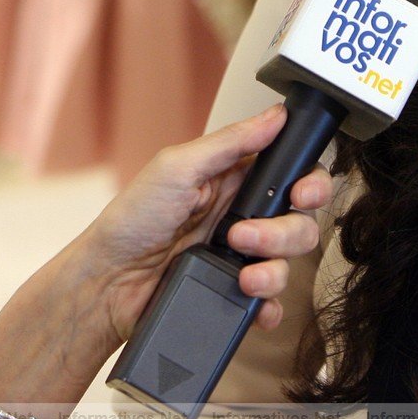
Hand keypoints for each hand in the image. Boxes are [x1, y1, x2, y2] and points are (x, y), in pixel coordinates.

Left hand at [0, 103, 332, 416]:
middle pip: (301, 219)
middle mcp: (243, 215)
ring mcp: (241, 256)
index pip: (292, 173)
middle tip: (243, 234)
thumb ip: (230, 142)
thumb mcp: (177, 168)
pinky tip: (249, 297)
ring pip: (291, 261)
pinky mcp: (234, 292)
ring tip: (239, 271)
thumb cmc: (131, 219)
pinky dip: (269, 304)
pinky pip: (272, 301)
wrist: (106, 283)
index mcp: (234, 178)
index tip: (302, 192)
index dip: (311, 182)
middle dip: (285, 231)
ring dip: (273, 266)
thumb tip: (276, 114)